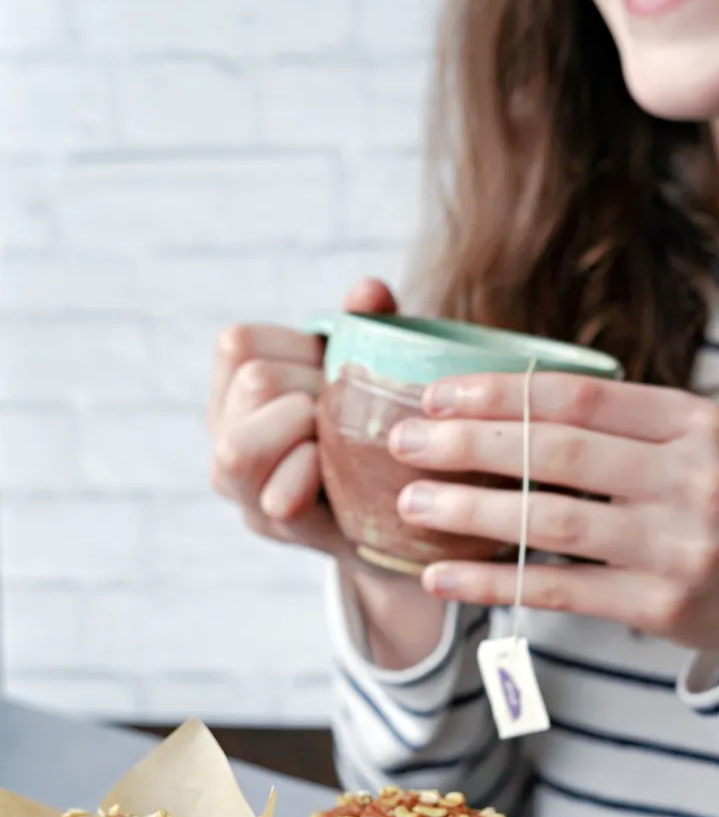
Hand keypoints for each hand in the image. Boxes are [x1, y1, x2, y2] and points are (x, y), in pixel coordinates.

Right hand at [209, 278, 396, 556]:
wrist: (397, 507)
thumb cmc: (371, 425)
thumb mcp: (368, 368)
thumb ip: (367, 326)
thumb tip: (369, 290)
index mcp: (235, 387)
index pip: (237, 343)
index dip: (296, 349)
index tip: (330, 370)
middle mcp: (223, 435)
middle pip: (254, 384)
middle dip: (312, 390)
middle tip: (345, 410)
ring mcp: (240, 487)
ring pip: (239, 447)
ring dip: (304, 433)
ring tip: (336, 440)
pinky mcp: (271, 525)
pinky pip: (279, 499)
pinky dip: (313, 479)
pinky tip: (341, 475)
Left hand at [388, 374, 718, 663]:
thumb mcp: (701, 441)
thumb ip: (624, 423)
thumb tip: (506, 402)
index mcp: (696, 422)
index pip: (580, 396)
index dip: (501, 393)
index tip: (438, 395)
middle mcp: (693, 478)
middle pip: (558, 452)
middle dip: (469, 445)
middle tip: (403, 442)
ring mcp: (681, 546)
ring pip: (551, 522)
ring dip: (470, 513)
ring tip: (410, 505)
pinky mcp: (665, 607)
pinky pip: (560, 590)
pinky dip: (493, 583)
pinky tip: (442, 577)